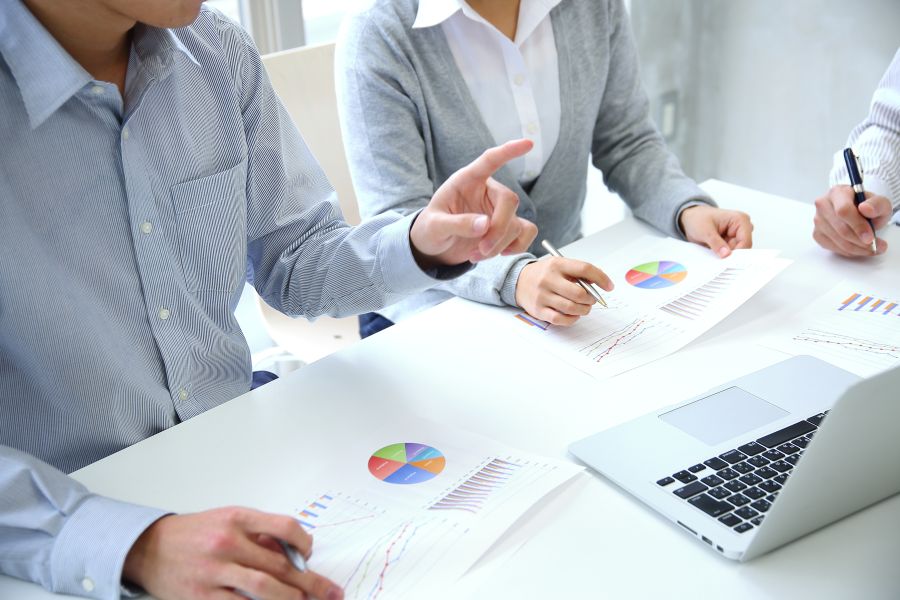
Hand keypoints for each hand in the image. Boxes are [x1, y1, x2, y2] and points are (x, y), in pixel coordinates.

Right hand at [123, 507, 342, 599]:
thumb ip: (260, 534)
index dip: (305, 542)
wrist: (149, 548)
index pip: (285, 527)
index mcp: (238, 519)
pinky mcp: (203, 596)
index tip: (312, 553)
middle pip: (280, 565)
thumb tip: (295, 552)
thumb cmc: (195, 533)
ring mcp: (214, 571)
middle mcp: (227, 543)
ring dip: (291, 598)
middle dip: (311, 582)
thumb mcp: (228, 520)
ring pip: (264, 589)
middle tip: (331, 592)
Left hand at [409, 139, 537, 268]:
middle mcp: (487, 191)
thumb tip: (485, 225)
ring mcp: (499, 210)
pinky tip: (500, 253)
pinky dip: (517, 246)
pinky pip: (526, 233)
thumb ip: (456, 223)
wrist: (436, 247)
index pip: (490, 161)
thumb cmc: (431, 229)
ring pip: (516, 223)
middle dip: (498, 229)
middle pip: (509, 200)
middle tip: (481, 249)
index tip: (527, 143)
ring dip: (500, 244)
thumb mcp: (435, 226)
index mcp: (467, 181)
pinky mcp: (507, 227)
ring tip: (476, 255)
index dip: (508, 152)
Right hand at [515, 257, 612, 325]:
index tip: (609, 286)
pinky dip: (572, 319)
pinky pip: (561, 319)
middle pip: (579, 293)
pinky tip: (573, 315)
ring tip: (584, 307)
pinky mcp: (538, 310)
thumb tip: (600, 284)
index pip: (584, 269)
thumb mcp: (559, 266)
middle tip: (592, 300)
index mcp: (556, 264)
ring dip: (583, 310)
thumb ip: (577, 273)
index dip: (601, 278)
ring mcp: (542, 296)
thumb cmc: (544, 274)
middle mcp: (548, 279)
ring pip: (571, 308)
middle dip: (591, 299)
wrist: (517, 281)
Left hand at [679, 205, 752, 257]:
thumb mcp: (705, 231)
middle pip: (742, 248)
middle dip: (730, 255)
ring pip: (736, 252)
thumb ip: (716, 243)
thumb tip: (726, 254)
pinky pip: (730, 253)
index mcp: (740, 220)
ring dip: (725, 255)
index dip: (738, 253)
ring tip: (712, 252)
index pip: (746, 241)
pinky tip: (714, 253)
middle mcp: (742, 227)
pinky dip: (722, 255)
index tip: (727, 261)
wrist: (690, 219)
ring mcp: (737, 235)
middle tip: (718, 259)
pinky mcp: (731, 242)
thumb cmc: (698, 218)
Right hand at [813, 185, 890, 256]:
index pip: (843, 210)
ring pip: (838, 240)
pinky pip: (833, 247)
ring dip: (857, 249)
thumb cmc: (867, 207)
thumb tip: (866, 209)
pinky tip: (859, 248)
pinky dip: (849, 251)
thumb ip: (877, 204)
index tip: (870, 237)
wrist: (859, 212)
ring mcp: (818, 220)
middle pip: (841, 228)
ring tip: (872, 248)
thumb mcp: (880, 203)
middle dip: (860, 241)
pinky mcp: (817, 234)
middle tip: (876, 246)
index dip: (858, 226)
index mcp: (837, 192)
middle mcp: (823, 205)